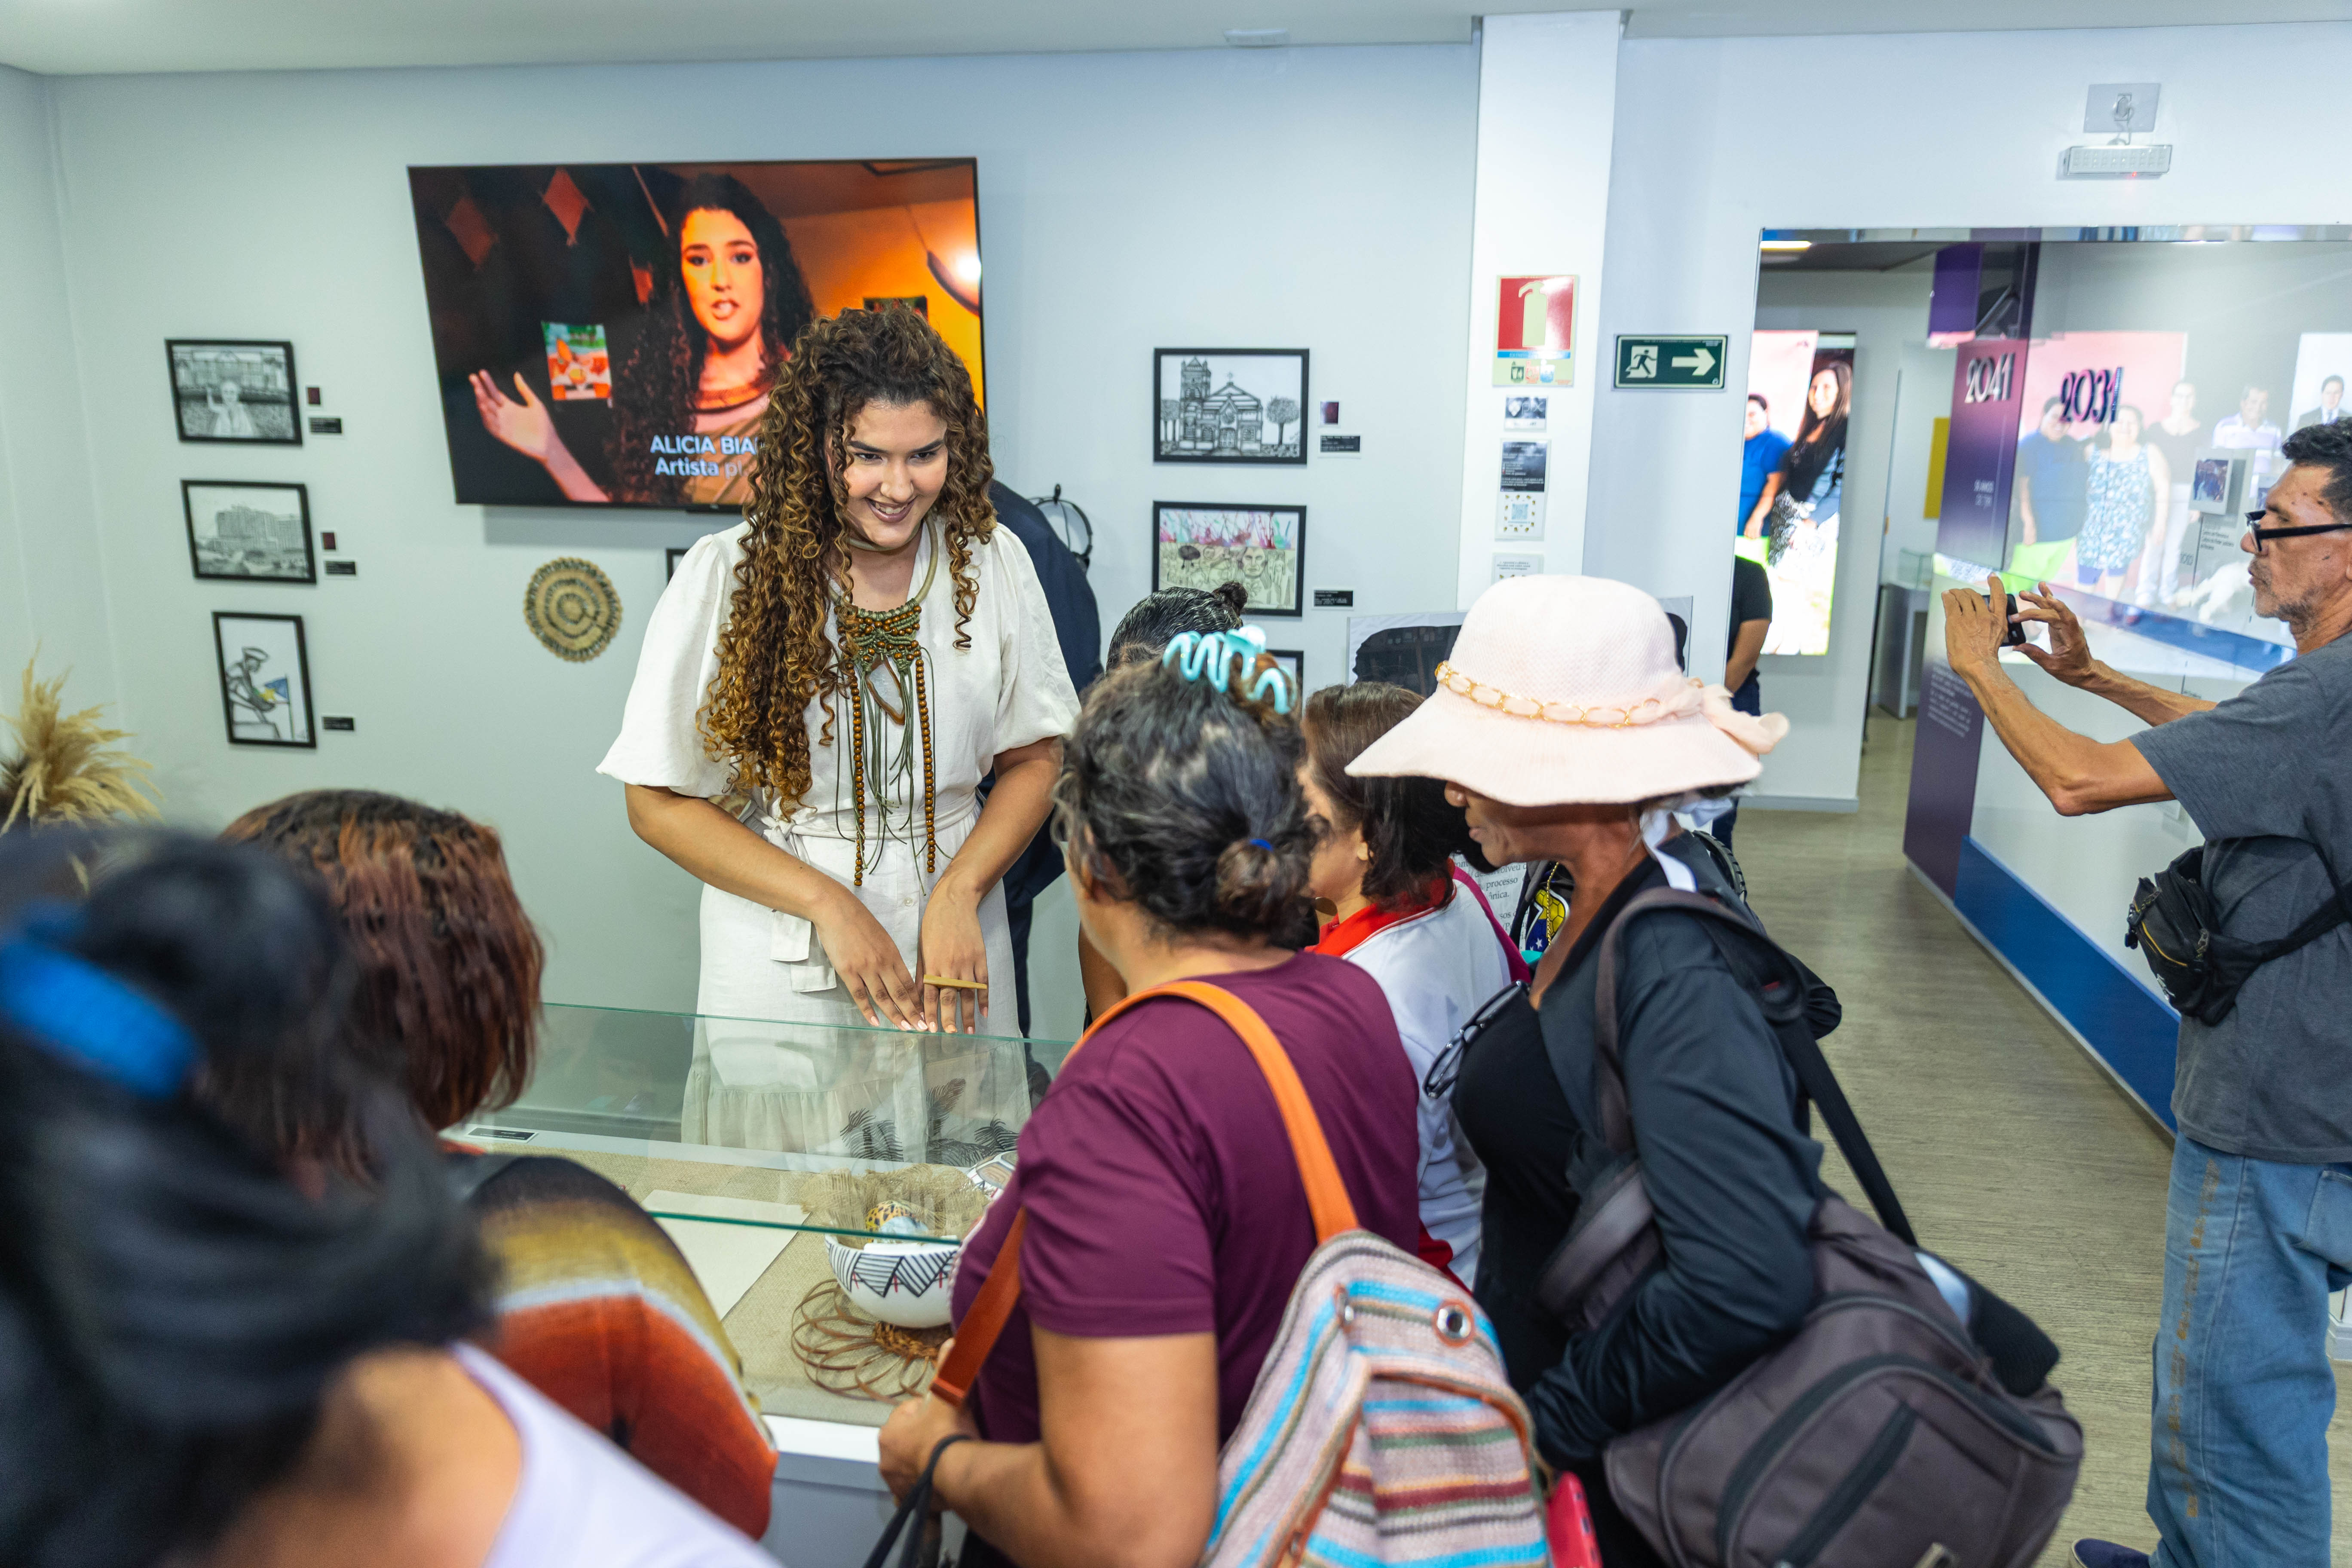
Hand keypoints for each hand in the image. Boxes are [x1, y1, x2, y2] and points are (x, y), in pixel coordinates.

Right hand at [471, 370, 555, 461]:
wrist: (549, 445)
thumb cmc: (544, 426)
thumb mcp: (535, 404)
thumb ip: (525, 390)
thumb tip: (516, 374)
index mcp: (509, 406)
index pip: (494, 392)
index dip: (488, 383)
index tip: (482, 372)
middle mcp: (503, 415)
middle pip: (487, 400)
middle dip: (480, 389)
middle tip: (473, 377)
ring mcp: (502, 425)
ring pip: (487, 412)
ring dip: (481, 402)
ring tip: (478, 391)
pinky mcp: (503, 435)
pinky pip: (492, 426)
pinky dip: (487, 417)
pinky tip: (484, 407)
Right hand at [812, 887, 925, 1030]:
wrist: (835, 909)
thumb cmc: (858, 920)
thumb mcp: (881, 936)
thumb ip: (889, 955)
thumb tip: (895, 973)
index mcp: (893, 953)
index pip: (909, 982)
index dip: (917, 999)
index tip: (925, 1012)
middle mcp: (882, 962)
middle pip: (900, 993)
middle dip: (913, 1012)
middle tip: (923, 1028)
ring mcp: (865, 968)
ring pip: (883, 997)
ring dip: (895, 1015)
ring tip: (905, 1029)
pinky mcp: (848, 971)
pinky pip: (860, 995)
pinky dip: (868, 1011)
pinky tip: (875, 1023)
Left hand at [877, 1380, 977, 1503]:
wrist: (957, 1472)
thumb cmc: (947, 1433)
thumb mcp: (947, 1395)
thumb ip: (948, 1368)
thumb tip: (952, 1341)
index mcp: (888, 1432)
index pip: (908, 1415)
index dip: (929, 1412)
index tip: (944, 1417)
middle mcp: (884, 1459)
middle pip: (908, 1441)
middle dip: (924, 1438)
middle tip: (948, 1437)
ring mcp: (895, 1482)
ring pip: (909, 1465)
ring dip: (923, 1461)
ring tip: (946, 1456)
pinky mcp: (907, 1499)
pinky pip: (911, 1491)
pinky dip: (920, 1486)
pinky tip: (934, 1482)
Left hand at [919, 884, 988, 1034]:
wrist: (954, 903)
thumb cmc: (933, 925)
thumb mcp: (922, 948)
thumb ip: (922, 973)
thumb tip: (918, 996)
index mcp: (932, 964)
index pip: (930, 995)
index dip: (930, 1013)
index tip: (929, 1030)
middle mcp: (949, 966)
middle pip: (949, 997)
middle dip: (949, 1018)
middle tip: (950, 1035)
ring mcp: (966, 963)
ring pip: (967, 994)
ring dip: (968, 1014)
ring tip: (969, 1031)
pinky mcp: (979, 957)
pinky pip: (983, 983)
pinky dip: (984, 998)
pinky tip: (984, 1012)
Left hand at [1941, 574, 2014, 677]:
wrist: (1978, 666)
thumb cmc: (1984, 660)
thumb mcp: (1997, 640)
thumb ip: (1991, 628)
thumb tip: (1982, 625)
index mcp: (1998, 621)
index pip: (1999, 596)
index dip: (1995, 584)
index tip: (1992, 577)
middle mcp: (1986, 616)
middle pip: (1975, 596)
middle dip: (1967, 592)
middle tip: (1962, 593)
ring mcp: (1970, 618)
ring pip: (1962, 597)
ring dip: (1956, 593)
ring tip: (1952, 593)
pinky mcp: (1956, 621)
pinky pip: (1951, 603)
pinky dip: (1947, 597)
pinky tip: (1945, 595)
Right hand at [2015, 583, 2094, 684]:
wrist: (2085, 671)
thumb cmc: (2072, 670)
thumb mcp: (2052, 666)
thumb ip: (2035, 654)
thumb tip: (2017, 647)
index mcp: (2072, 637)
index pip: (2062, 619)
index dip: (2055, 609)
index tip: (2046, 600)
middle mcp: (2070, 628)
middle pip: (2054, 611)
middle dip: (2037, 603)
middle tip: (2022, 597)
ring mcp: (2066, 626)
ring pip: (2053, 608)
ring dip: (2040, 599)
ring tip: (2025, 592)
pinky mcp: (2062, 626)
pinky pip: (2054, 611)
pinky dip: (2048, 601)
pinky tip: (2043, 591)